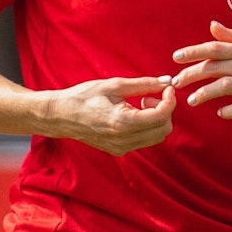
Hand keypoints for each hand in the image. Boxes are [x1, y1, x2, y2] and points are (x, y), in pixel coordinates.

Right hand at [46, 75, 176, 155]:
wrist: (61, 116)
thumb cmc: (84, 96)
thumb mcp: (115, 85)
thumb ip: (144, 84)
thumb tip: (166, 81)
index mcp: (123, 122)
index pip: (162, 116)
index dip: (170, 99)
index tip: (166, 87)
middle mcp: (124, 140)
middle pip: (163, 130)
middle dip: (165, 110)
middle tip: (149, 95)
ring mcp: (121, 148)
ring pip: (156, 137)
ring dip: (156, 119)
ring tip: (140, 102)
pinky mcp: (118, 150)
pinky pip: (144, 140)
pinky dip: (147, 126)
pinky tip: (133, 112)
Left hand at [170, 21, 231, 121]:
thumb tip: (212, 25)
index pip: (217, 48)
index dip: (195, 51)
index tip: (176, 58)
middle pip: (217, 67)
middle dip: (193, 74)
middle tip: (176, 83)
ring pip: (226, 85)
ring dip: (205, 93)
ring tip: (191, 100)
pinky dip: (229, 110)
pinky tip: (220, 113)